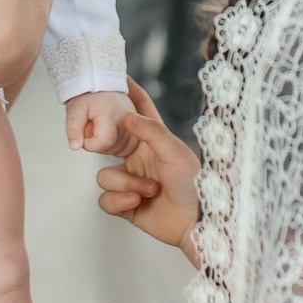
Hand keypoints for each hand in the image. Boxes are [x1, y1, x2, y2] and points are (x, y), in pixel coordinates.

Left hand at [65, 90, 137, 156]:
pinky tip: (108, 131)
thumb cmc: (89, 96)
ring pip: (117, 150)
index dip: (90, 142)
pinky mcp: (137, 133)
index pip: (103, 142)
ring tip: (100, 124)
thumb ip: (73, 128)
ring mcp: (135, 129)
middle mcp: (129, 123)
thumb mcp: (75, 108)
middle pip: (109, 148)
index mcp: (114, 117)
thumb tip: (75, 146)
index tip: (86, 129)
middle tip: (92, 123)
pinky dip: (114, 144)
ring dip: (104, 143)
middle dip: (95, 142)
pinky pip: (124, 149)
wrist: (102, 85)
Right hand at [96, 79, 200, 250]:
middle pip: (107, 148)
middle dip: (108, 150)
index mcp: (152, 144)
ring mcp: (131, 183)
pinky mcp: (126, 206)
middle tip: (107, 146)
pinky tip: (137, 202)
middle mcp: (139, 161)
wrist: (197, 223)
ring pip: (105, 176)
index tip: (118, 79)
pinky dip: (119, 200)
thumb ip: (150, 130)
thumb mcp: (174, 151)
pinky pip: (105, 199)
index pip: (137, 115)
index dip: (129, 97)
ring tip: (149, 190)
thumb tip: (127, 114)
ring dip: (125, 184)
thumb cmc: (193, 184)